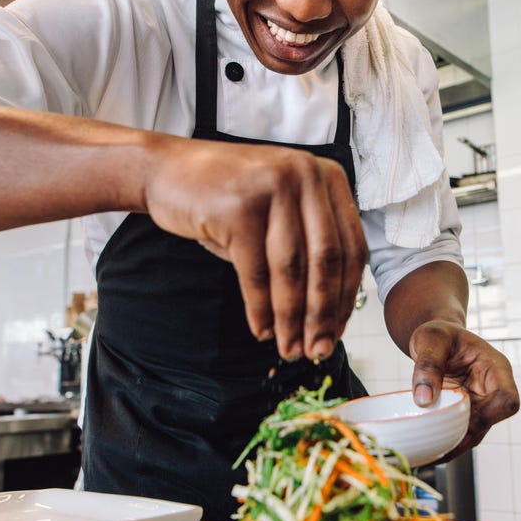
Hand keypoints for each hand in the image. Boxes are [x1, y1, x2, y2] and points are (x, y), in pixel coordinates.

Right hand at [144, 138, 366, 361]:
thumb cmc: (230, 198)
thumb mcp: (281, 210)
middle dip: (321, 314)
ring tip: (289, 349)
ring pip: (291, 270)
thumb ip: (310, 245)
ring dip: (291, 319)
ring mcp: (272, 188)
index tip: (337, 332)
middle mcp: (306, 175)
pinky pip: (255, 272)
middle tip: (317, 350)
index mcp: (329, 176)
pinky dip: (259, 309)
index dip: (347, 297)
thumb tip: (330, 318)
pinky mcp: (238, 207)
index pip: (351, 247)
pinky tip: (261, 331)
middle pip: (326, 260)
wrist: (169, 170)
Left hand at [408, 321, 518, 458]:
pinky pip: (461, 433)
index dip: (488, 415)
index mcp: (496, 369)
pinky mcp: (466, 413)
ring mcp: (480, 404)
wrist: (436, 338)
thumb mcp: (430, 339)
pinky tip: (427, 449)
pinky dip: (446, 442)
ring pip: (475, 434)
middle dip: (465, 436)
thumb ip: (428, 364)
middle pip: (490, 422)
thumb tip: (424, 401)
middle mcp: (493, 389)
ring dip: (454, 444)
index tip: (459, 417)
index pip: (507, 400)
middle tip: (435, 444)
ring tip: (428, 453)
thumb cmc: (439, 333)